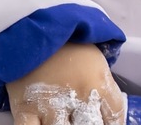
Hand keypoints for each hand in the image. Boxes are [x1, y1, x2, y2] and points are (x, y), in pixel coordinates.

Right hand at [6, 42, 126, 124]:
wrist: (33, 26)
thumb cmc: (68, 43)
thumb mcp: (95, 61)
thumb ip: (103, 86)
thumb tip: (108, 112)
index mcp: (99, 83)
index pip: (115, 115)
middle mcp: (78, 97)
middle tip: (86, 121)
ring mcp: (51, 105)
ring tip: (65, 122)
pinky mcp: (25, 110)